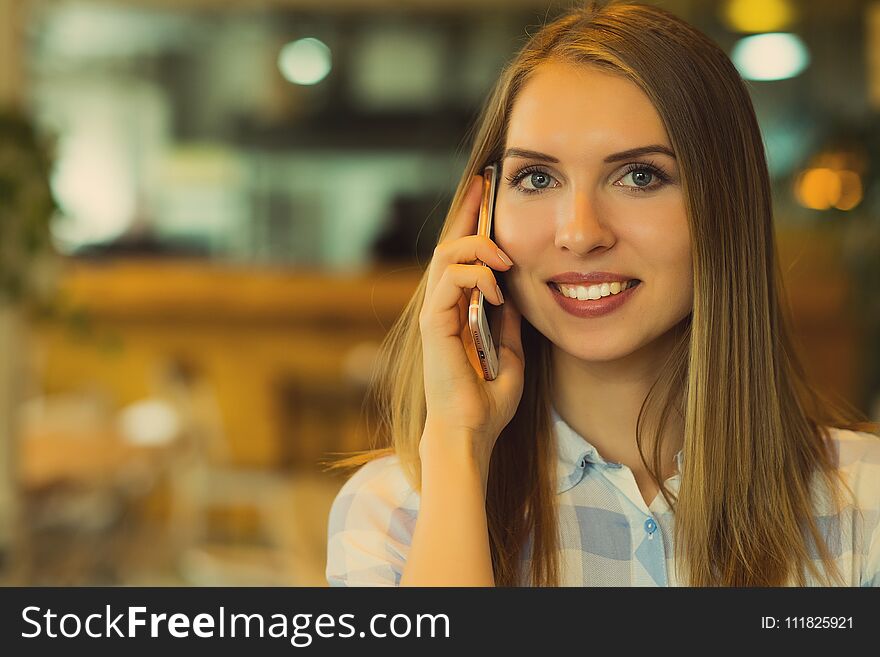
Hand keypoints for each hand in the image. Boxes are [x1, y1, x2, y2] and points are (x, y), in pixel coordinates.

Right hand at [418, 174, 525, 465]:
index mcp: (458, 310)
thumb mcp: (509, 351)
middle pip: (449, 246)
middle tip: (486, 187)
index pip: (462, 257)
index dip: (473, 223)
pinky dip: (474, 277)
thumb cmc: (487, 399)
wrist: (471, 431)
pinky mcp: (432, 325)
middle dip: (468, 213)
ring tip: (503, 257)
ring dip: (477, 248)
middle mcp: (442, 307)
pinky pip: (448, 283)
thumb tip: (514, 293)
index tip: (486, 194)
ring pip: (445, 257)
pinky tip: (496, 289)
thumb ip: (507, 321)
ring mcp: (434, 314)